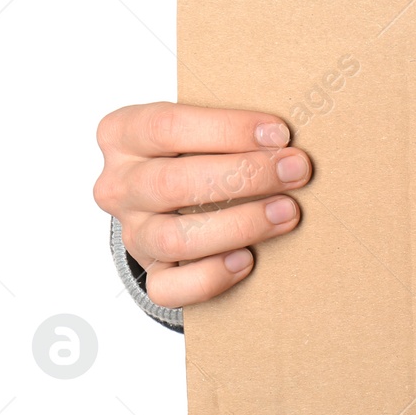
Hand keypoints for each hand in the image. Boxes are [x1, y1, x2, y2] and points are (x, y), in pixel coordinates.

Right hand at [92, 103, 311, 307]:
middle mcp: (119, 185)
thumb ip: (233, 128)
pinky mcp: (151, 273)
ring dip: (239, 224)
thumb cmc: (199, 154)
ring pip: (173, 238)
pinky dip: (212, 277)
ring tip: (286, 212)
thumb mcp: (203, 128)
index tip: (279, 134)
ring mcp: (132, 233)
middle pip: (172, 182)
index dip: (228, 129)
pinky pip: (170, 288)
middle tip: (295, 171)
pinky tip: (247, 260)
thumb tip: (285, 139)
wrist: (176, 203)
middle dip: (244, 175)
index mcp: (124, 134)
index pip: (168, 126)